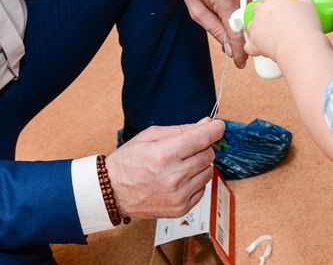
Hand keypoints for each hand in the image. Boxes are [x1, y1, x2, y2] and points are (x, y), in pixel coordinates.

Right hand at [105, 119, 224, 218]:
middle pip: (208, 155)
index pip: (201, 139)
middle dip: (201, 147)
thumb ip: (179, 130)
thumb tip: (205, 124)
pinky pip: (202, 189)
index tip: (219, 125)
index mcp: (164, 154)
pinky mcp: (181, 208)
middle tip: (186, 147)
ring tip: (179, 165)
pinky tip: (178, 178)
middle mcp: (174, 176)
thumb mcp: (148, 136)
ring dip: (199, 165)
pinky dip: (195, 181)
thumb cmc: (128, 161)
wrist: (113, 192)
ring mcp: (179, 195)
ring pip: (208, 172)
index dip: (214, 129)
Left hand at [171, 0, 254, 66]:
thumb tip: (228, 47)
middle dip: (248, 40)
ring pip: (259, 11)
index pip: (238, 33)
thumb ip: (213, 29)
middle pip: (252, 24)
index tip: (241, 64)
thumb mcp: (195, 8)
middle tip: (242, 51)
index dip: (240, 52)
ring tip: (246, 35)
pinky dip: (256, 10)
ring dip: (254, 25)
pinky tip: (249, 16)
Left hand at [244, 0, 322, 61]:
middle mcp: (261, 12)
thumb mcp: (309, 6)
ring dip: (258, 29)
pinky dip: (254, 47)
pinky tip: (261, 48)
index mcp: (273, 0)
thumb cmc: (305, 26)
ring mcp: (255, 27)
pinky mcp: (254, 43)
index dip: (275, 4)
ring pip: (251, 26)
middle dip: (265, 15)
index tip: (281, 9)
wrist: (299, 46)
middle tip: (277, 22)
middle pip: (258, 9)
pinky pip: (249, 45)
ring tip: (271, 36)